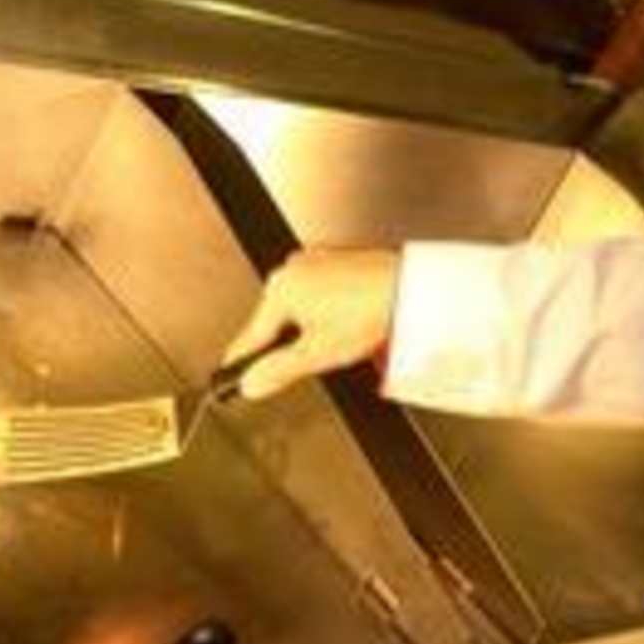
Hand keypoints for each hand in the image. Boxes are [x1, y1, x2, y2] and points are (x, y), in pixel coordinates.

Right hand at [224, 248, 399, 400]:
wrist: (413, 288)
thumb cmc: (371, 311)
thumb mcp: (319, 353)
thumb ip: (280, 370)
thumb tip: (252, 384)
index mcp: (281, 289)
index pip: (251, 336)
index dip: (241, 362)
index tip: (230, 377)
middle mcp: (293, 268)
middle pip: (276, 320)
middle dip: (288, 342)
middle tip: (317, 356)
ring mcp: (316, 259)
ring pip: (299, 305)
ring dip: (310, 326)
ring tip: (344, 335)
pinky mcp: (339, 259)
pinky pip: (321, 290)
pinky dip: (328, 308)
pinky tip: (351, 319)